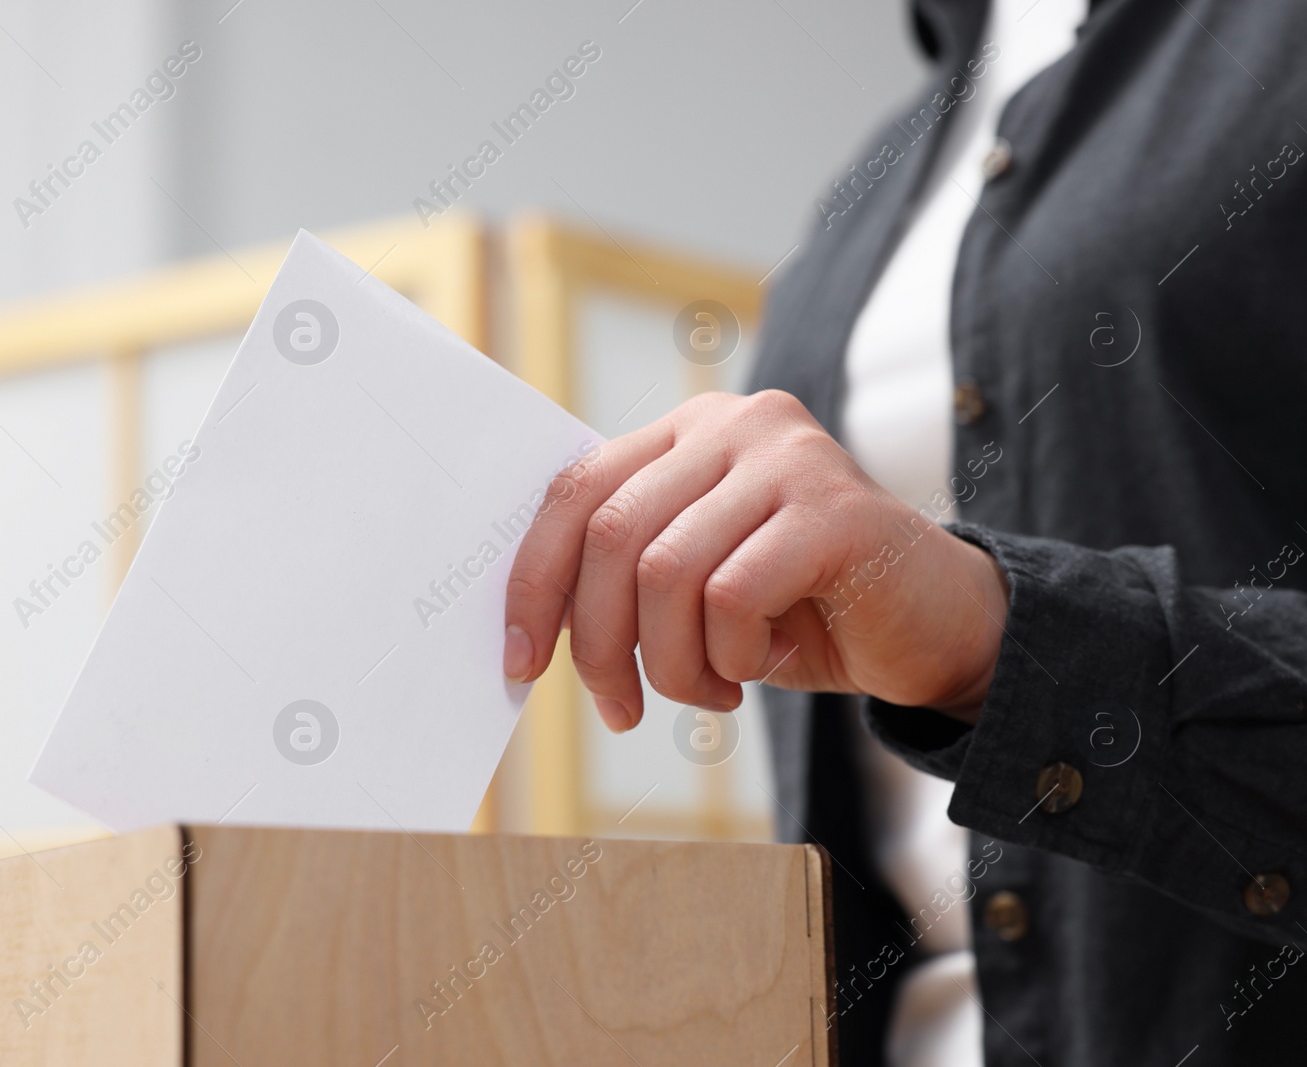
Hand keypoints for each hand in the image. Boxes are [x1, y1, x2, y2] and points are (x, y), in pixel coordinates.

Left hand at [502, 390, 1009, 730]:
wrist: (935, 625)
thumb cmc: (801, 611)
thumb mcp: (696, 583)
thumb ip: (626, 575)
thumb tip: (528, 630)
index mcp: (685, 431)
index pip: (575, 492)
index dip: (535, 581)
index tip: (520, 661)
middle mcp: (733, 424)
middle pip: (612, 534)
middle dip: (598, 642)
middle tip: (618, 709)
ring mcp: (788, 458)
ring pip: (667, 573)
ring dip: (672, 663)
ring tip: (710, 692)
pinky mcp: (835, 510)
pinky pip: (733, 596)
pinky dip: (732, 656)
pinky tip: (762, 666)